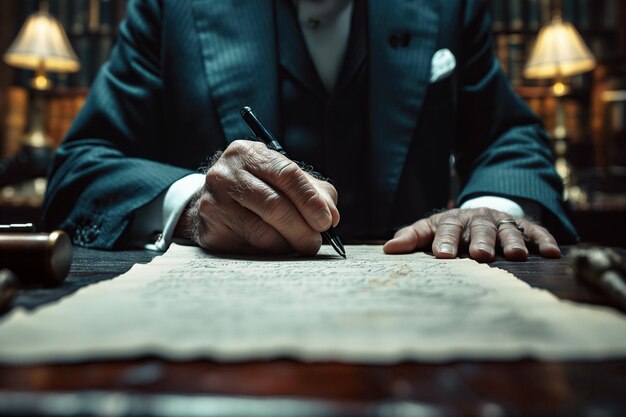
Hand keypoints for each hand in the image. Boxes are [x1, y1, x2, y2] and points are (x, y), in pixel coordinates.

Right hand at [176, 140, 338, 255]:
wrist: (217, 203)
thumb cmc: (260, 188)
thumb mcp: (286, 181)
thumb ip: (315, 193)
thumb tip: (331, 216)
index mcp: (248, 153)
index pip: (286, 174)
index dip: (309, 200)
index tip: (326, 222)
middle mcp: (226, 173)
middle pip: (274, 204)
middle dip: (301, 228)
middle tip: (315, 242)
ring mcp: (214, 201)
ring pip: (261, 230)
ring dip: (288, 243)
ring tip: (300, 246)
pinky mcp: (210, 228)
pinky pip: (248, 246)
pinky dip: (270, 252)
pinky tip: (278, 249)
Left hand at [383, 208, 559, 261]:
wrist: (478, 213)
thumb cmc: (450, 229)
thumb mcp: (429, 229)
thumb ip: (411, 238)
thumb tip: (387, 249)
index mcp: (452, 221)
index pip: (446, 229)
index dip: (444, 241)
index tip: (441, 256)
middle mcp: (477, 220)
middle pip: (479, 229)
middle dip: (480, 242)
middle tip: (480, 256)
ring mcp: (501, 221)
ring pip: (507, 229)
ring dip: (511, 241)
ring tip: (516, 255)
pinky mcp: (523, 225)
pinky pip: (536, 231)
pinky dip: (543, 240)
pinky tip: (551, 252)